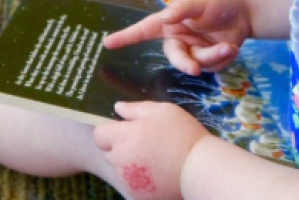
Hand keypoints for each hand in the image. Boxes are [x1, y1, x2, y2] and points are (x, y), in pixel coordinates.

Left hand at [93, 102, 209, 199]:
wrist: (199, 167)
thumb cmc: (180, 134)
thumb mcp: (160, 111)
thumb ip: (135, 109)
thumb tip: (118, 107)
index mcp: (122, 138)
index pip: (99, 134)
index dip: (111, 130)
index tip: (127, 129)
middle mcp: (119, 161)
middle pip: (108, 152)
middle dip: (119, 146)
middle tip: (143, 142)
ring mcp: (128, 180)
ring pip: (119, 168)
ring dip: (128, 162)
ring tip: (153, 157)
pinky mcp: (137, 194)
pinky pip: (131, 183)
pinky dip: (139, 178)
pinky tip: (157, 171)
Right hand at [104, 0, 250, 74]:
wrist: (245, 10)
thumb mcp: (198, 0)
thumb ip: (181, 9)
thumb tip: (164, 18)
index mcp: (169, 22)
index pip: (144, 30)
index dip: (126, 37)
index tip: (107, 43)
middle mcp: (178, 38)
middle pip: (174, 57)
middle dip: (184, 63)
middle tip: (194, 69)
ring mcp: (193, 50)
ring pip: (196, 64)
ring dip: (212, 57)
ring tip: (229, 45)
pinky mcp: (209, 59)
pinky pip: (211, 67)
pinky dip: (223, 59)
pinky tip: (232, 46)